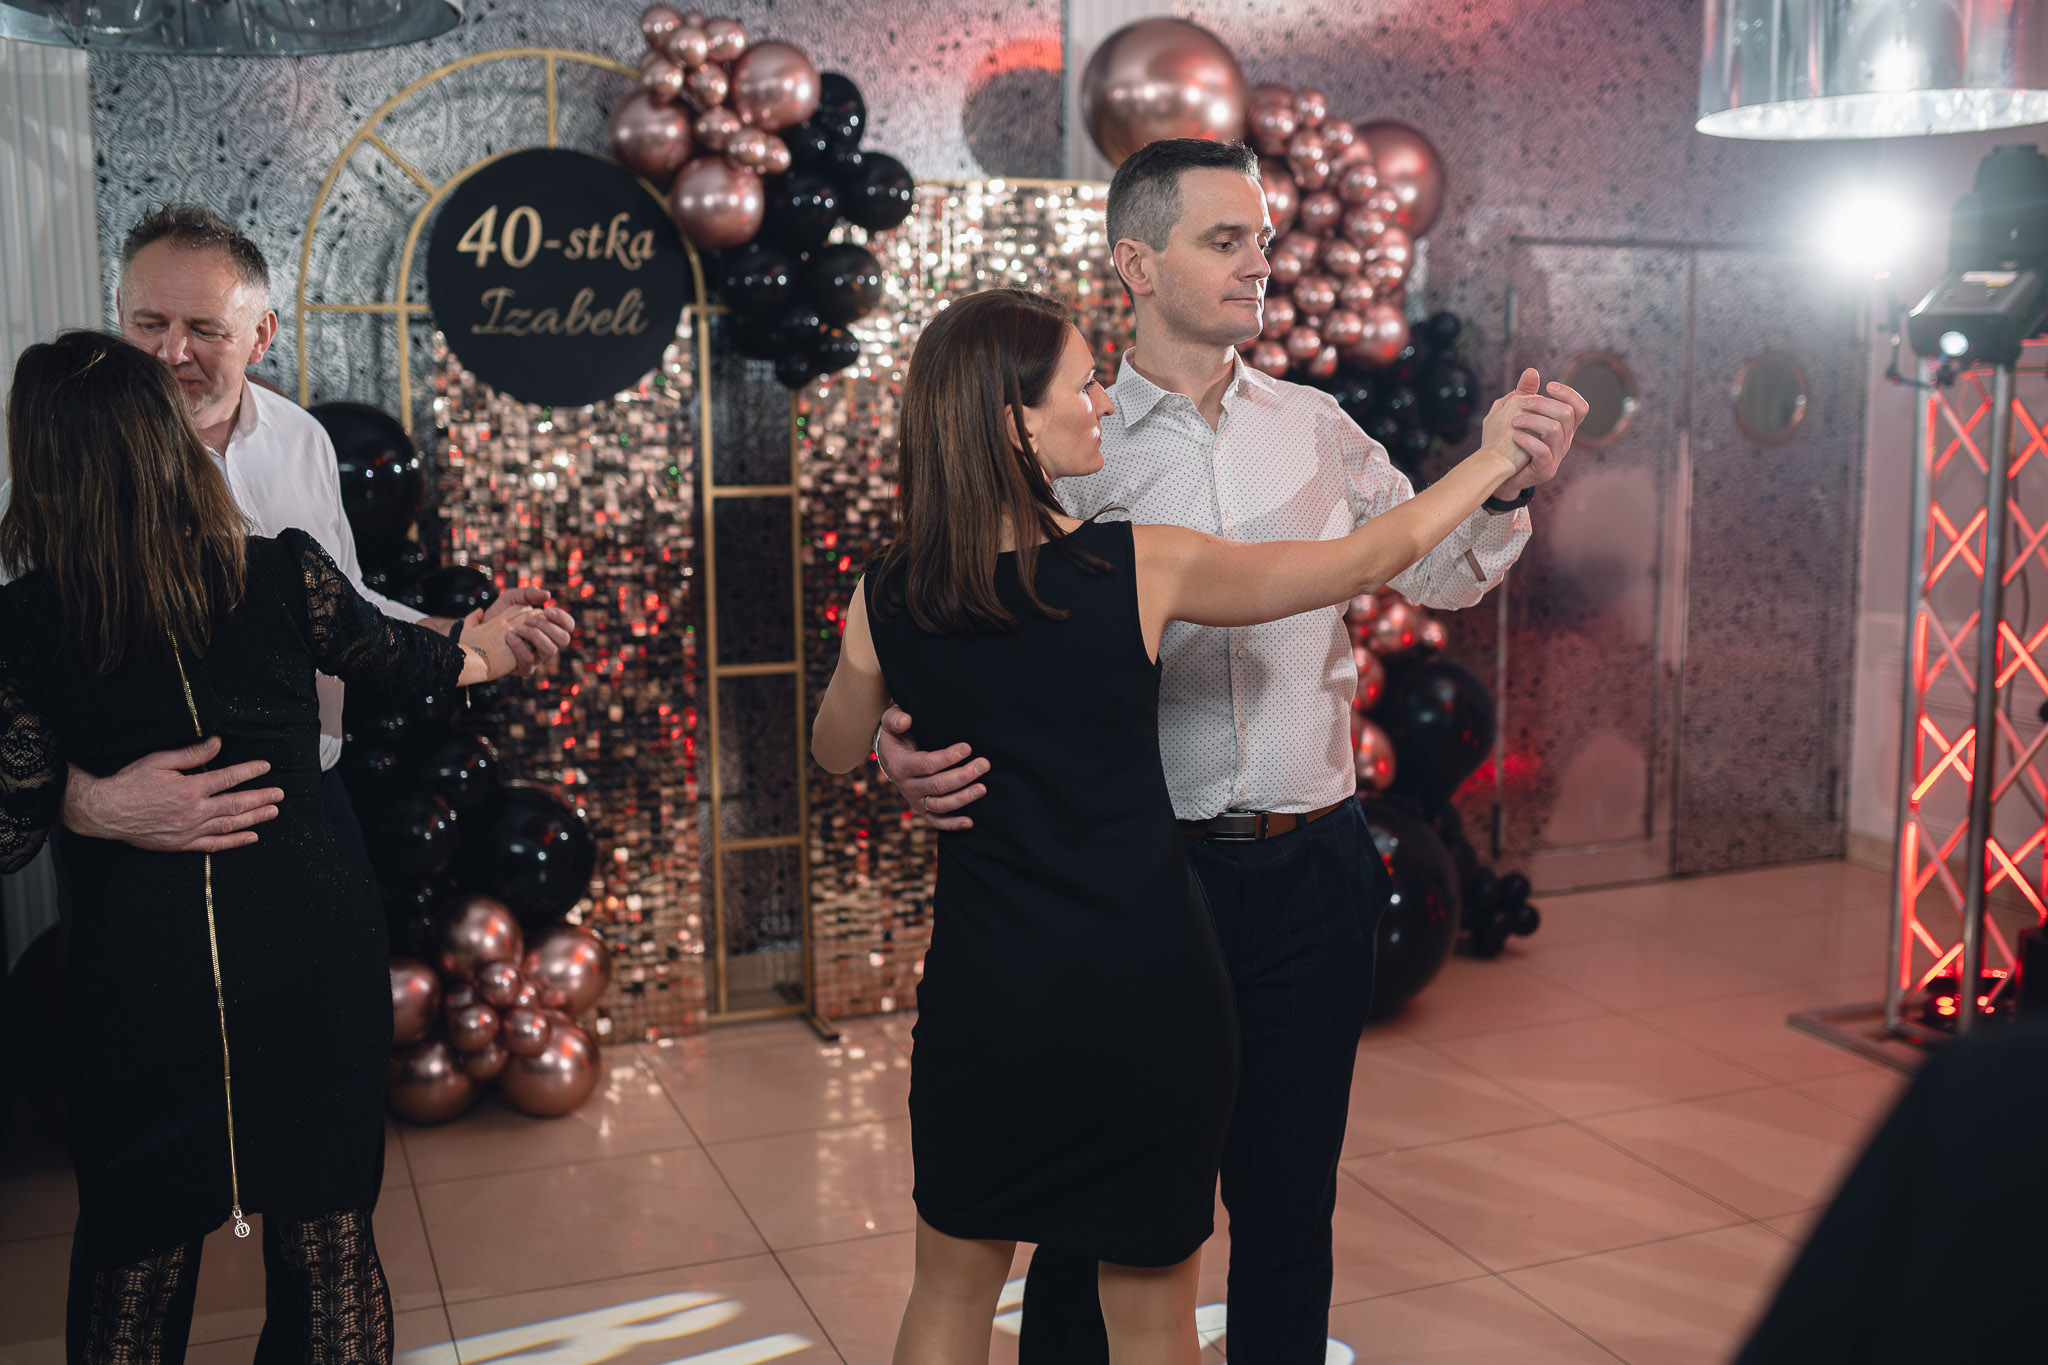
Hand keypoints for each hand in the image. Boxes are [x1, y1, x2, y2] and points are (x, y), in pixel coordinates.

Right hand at [62, 737, 282, 852]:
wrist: (105, 812)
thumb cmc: (130, 783)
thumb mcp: (159, 761)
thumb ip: (191, 754)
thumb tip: (217, 743)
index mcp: (189, 788)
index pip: (228, 778)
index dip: (249, 772)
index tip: (264, 767)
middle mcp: (194, 812)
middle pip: (236, 804)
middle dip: (261, 797)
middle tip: (280, 794)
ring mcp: (189, 830)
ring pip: (230, 825)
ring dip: (255, 818)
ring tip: (273, 811)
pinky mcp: (182, 844)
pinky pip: (214, 845)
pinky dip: (235, 841)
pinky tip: (251, 837)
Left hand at [477, 587, 574, 675]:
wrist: (477, 634)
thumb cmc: (497, 617)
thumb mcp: (510, 599)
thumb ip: (528, 593)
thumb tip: (547, 596)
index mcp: (549, 628)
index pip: (568, 626)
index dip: (562, 618)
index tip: (546, 609)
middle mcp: (547, 644)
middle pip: (564, 639)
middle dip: (547, 626)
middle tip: (528, 618)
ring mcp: (537, 658)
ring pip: (550, 650)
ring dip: (535, 635)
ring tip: (518, 627)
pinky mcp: (524, 668)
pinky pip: (530, 660)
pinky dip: (520, 646)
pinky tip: (509, 636)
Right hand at [875, 705, 987, 831]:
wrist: (890, 755)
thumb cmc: (896, 733)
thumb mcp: (890, 720)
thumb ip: (896, 718)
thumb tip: (906, 720)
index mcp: (899, 765)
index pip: (926, 765)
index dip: (947, 758)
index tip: (967, 748)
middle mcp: (906, 787)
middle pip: (937, 786)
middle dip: (962, 776)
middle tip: (984, 764)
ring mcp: (915, 800)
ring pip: (940, 805)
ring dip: (963, 798)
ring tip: (982, 788)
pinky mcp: (922, 809)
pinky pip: (937, 821)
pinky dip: (953, 825)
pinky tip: (970, 822)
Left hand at [1481, 368, 1588, 499]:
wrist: (1501, 474)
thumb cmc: (1511, 442)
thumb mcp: (1518, 414)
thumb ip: (1525, 393)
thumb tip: (1531, 371)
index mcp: (1564, 427)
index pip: (1580, 408)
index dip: (1569, 394)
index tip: (1548, 386)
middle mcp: (1565, 441)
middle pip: (1566, 414)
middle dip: (1542, 404)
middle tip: (1521, 403)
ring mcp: (1557, 456)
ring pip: (1555, 430)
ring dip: (1531, 420)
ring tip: (1513, 421)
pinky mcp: (1545, 469)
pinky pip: (1542, 451)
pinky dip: (1527, 440)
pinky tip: (1514, 436)